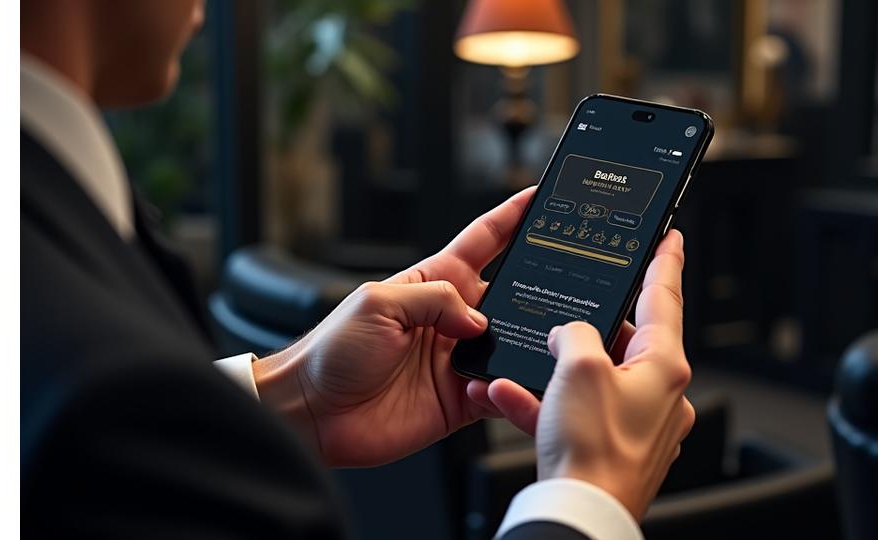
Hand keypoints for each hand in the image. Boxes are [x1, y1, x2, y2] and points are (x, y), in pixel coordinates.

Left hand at [252, 188, 537, 466]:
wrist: (311, 411)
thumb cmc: (330, 350)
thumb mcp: (378, 303)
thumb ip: (433, 300)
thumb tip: (477, 318)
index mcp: (432, 283)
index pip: (483, 242)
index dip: (511, 218)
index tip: (539, 198)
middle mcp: (450, 319)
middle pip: (509, 294)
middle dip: (538, 286)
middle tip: (565, 284)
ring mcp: (457, 360)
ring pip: (512, 345)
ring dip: (527, 344)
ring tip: (535, 344)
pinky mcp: (459, 401)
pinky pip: (498, 393)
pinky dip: (505, 391)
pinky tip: (493, 387)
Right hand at [476, 230, 694, 519]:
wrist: (581, 513)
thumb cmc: (594, 449)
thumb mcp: (579, 367)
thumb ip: (574, 333)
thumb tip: (569, 334)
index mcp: (664, 366)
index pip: (666, 298)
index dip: (666, 261)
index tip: (670, 238)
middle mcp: (657, 394)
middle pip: (623, 342)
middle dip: (585, 329)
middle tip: (565, 317)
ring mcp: (635, 424)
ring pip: (591, 380)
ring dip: (553, 372)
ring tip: (523, 366)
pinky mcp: (609, 447)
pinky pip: (574, 413)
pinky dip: (544, 403)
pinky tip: (510, 396)